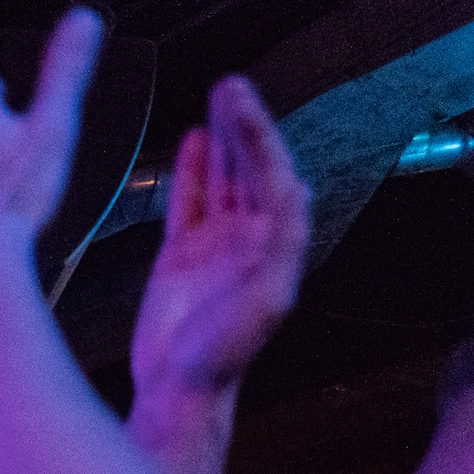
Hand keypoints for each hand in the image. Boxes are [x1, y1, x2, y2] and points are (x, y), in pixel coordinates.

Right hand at [129, 77, 307, 399]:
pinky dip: (192, 172)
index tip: (242, 107)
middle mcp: (248, 239)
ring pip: (221, 179)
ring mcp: (214, 245)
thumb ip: (283, 243)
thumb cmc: (224, 353)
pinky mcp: (180, 255)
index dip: (259, 138)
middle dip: (242, 127)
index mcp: (274, 245)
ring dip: (220, 140)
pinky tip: (194, 143)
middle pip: (249, 169)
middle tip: (230, 85)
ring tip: (216, 100)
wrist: (178, 388)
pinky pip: (188, 203)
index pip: (272, 176)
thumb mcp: (267, 298)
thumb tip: (295, 187)